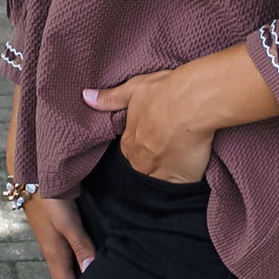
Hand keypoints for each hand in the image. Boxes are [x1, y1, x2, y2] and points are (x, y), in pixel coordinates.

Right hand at [25, 195, 95, 278]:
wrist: (34, 174)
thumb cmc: (50, 198)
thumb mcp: (67, 223)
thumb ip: (81, 246)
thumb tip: (91, 273)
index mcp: (56, 256)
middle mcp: (56, 253)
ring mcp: (58, 242)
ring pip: (72, 269)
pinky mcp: (62, 231)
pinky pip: (75, 254)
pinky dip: (84, 263)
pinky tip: (97, 262)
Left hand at [83, 67, 213, 183]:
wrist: (192, 102)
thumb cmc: (166, 92)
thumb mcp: (135, 88)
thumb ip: (111, 98)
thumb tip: (86, 97)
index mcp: (129, 142)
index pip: (131, 152)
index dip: (145, 147)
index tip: (157, 139)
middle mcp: (139, 161)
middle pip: (144, 168)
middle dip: (154, 164)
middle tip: (171, 151)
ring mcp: (158, 173)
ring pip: (159, 181)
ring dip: (167, 176)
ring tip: (181, 164)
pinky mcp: (178, 181)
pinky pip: (178, 189)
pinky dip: (182, 185)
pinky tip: (190, 174)